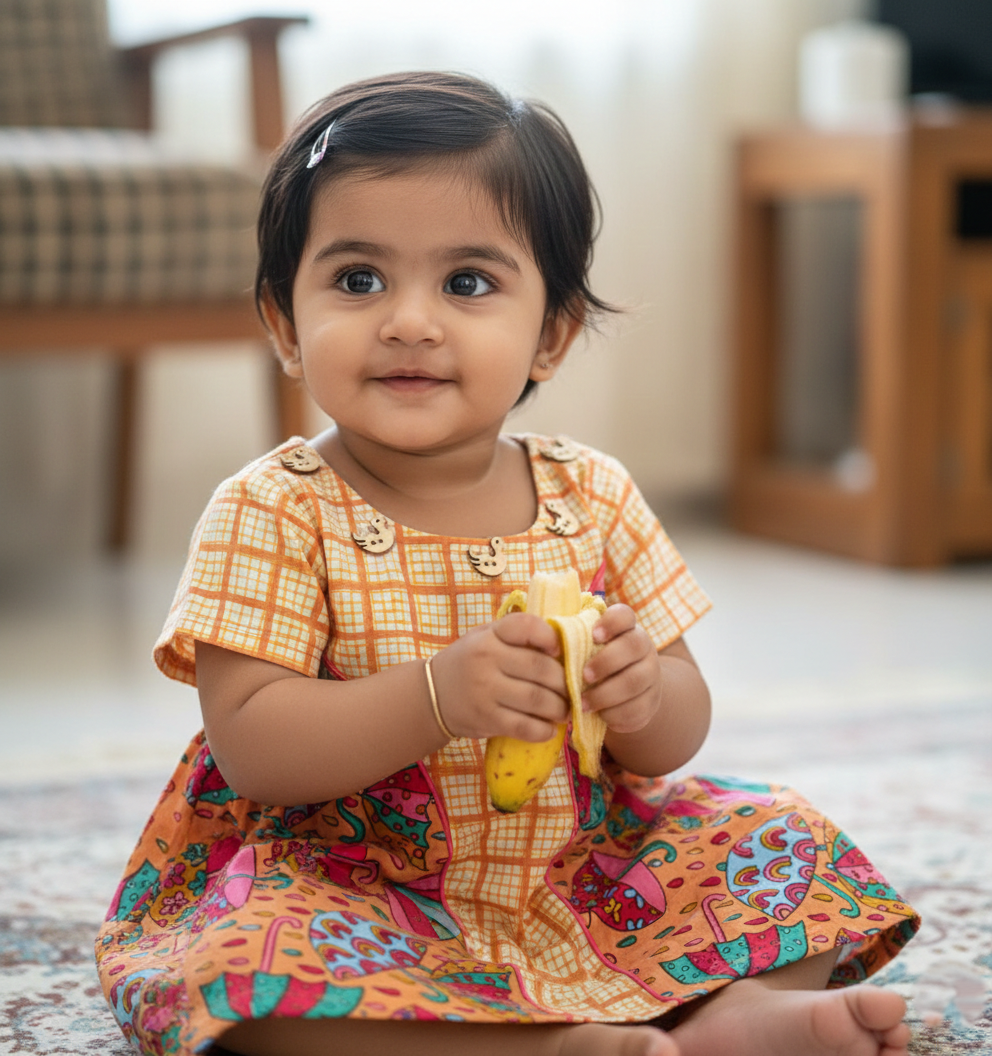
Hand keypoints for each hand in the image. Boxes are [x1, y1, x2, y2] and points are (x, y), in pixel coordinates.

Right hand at [428, 613, 568, 740]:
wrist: (431, 695)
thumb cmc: (469, 662)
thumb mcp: (486, 638)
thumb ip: (517, 637)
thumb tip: (565, 645)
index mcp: (490, 635)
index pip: (526, 626)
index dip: (550, 636)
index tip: (559, 650)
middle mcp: (487, 660)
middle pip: (541, 668)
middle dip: (565, 681)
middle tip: (572, 689)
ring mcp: (486, 691)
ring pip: (537, 699)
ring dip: (560, 708)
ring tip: (564, 710)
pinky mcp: (486, 719)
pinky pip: (525, 726)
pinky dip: (544, 730)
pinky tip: (549, 729)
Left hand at [581, 604, 661, 733]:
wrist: (626, 694)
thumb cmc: (595, 665)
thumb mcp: (587, 649)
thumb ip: (574, 640)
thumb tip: (545, 635)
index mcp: (626, 628)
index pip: (624, 615)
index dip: (611, 623)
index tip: (593, 636)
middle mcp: (644, 647)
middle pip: (633, 646)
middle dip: (606, 661)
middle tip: (584, 676)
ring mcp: (651, 674)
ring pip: (635, 681)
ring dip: (606, 694)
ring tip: (583, 702)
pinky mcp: (651, 702)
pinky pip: (637, 707)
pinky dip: (615, 714)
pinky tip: (599, 715)